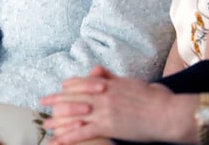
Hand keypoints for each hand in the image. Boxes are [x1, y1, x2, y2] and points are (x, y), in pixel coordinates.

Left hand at [40, 66, 175, 144]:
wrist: (166, 112)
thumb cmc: (154, 98)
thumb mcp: (130, 82)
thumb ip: (112, 77)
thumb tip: (97, 71)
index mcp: (108, 84)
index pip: (82, 81)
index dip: (69, 86)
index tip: (60, 89)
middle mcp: (102, 95)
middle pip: (73, 96)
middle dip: (56, 99)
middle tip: (42, 101)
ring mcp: (103, 111)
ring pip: (73, 114)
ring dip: (58, 119)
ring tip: (46, 124)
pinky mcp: (107, 127)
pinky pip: (82, 132)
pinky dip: (67, 137)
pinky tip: (58, 141)